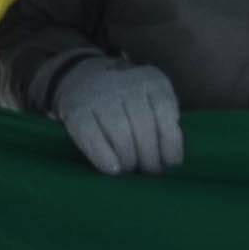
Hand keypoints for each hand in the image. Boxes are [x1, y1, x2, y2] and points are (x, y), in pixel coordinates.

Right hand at [52, 52, 185, 177]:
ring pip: (120, 131)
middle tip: (149, 171)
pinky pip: (91, 136)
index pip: (164, 110)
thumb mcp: (152, 99)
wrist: (84, 78)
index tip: (171, 163)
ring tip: (132, 169)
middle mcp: (125, 83)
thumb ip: (164, 122)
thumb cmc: (127, 100)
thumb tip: (172, 159)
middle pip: (143, 124)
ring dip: (129, 158)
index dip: (170, 141)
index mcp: (151, 80)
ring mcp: (99, 94)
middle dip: (149, 155)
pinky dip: (103, 156)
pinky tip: (112, 169)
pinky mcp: (76, 110)